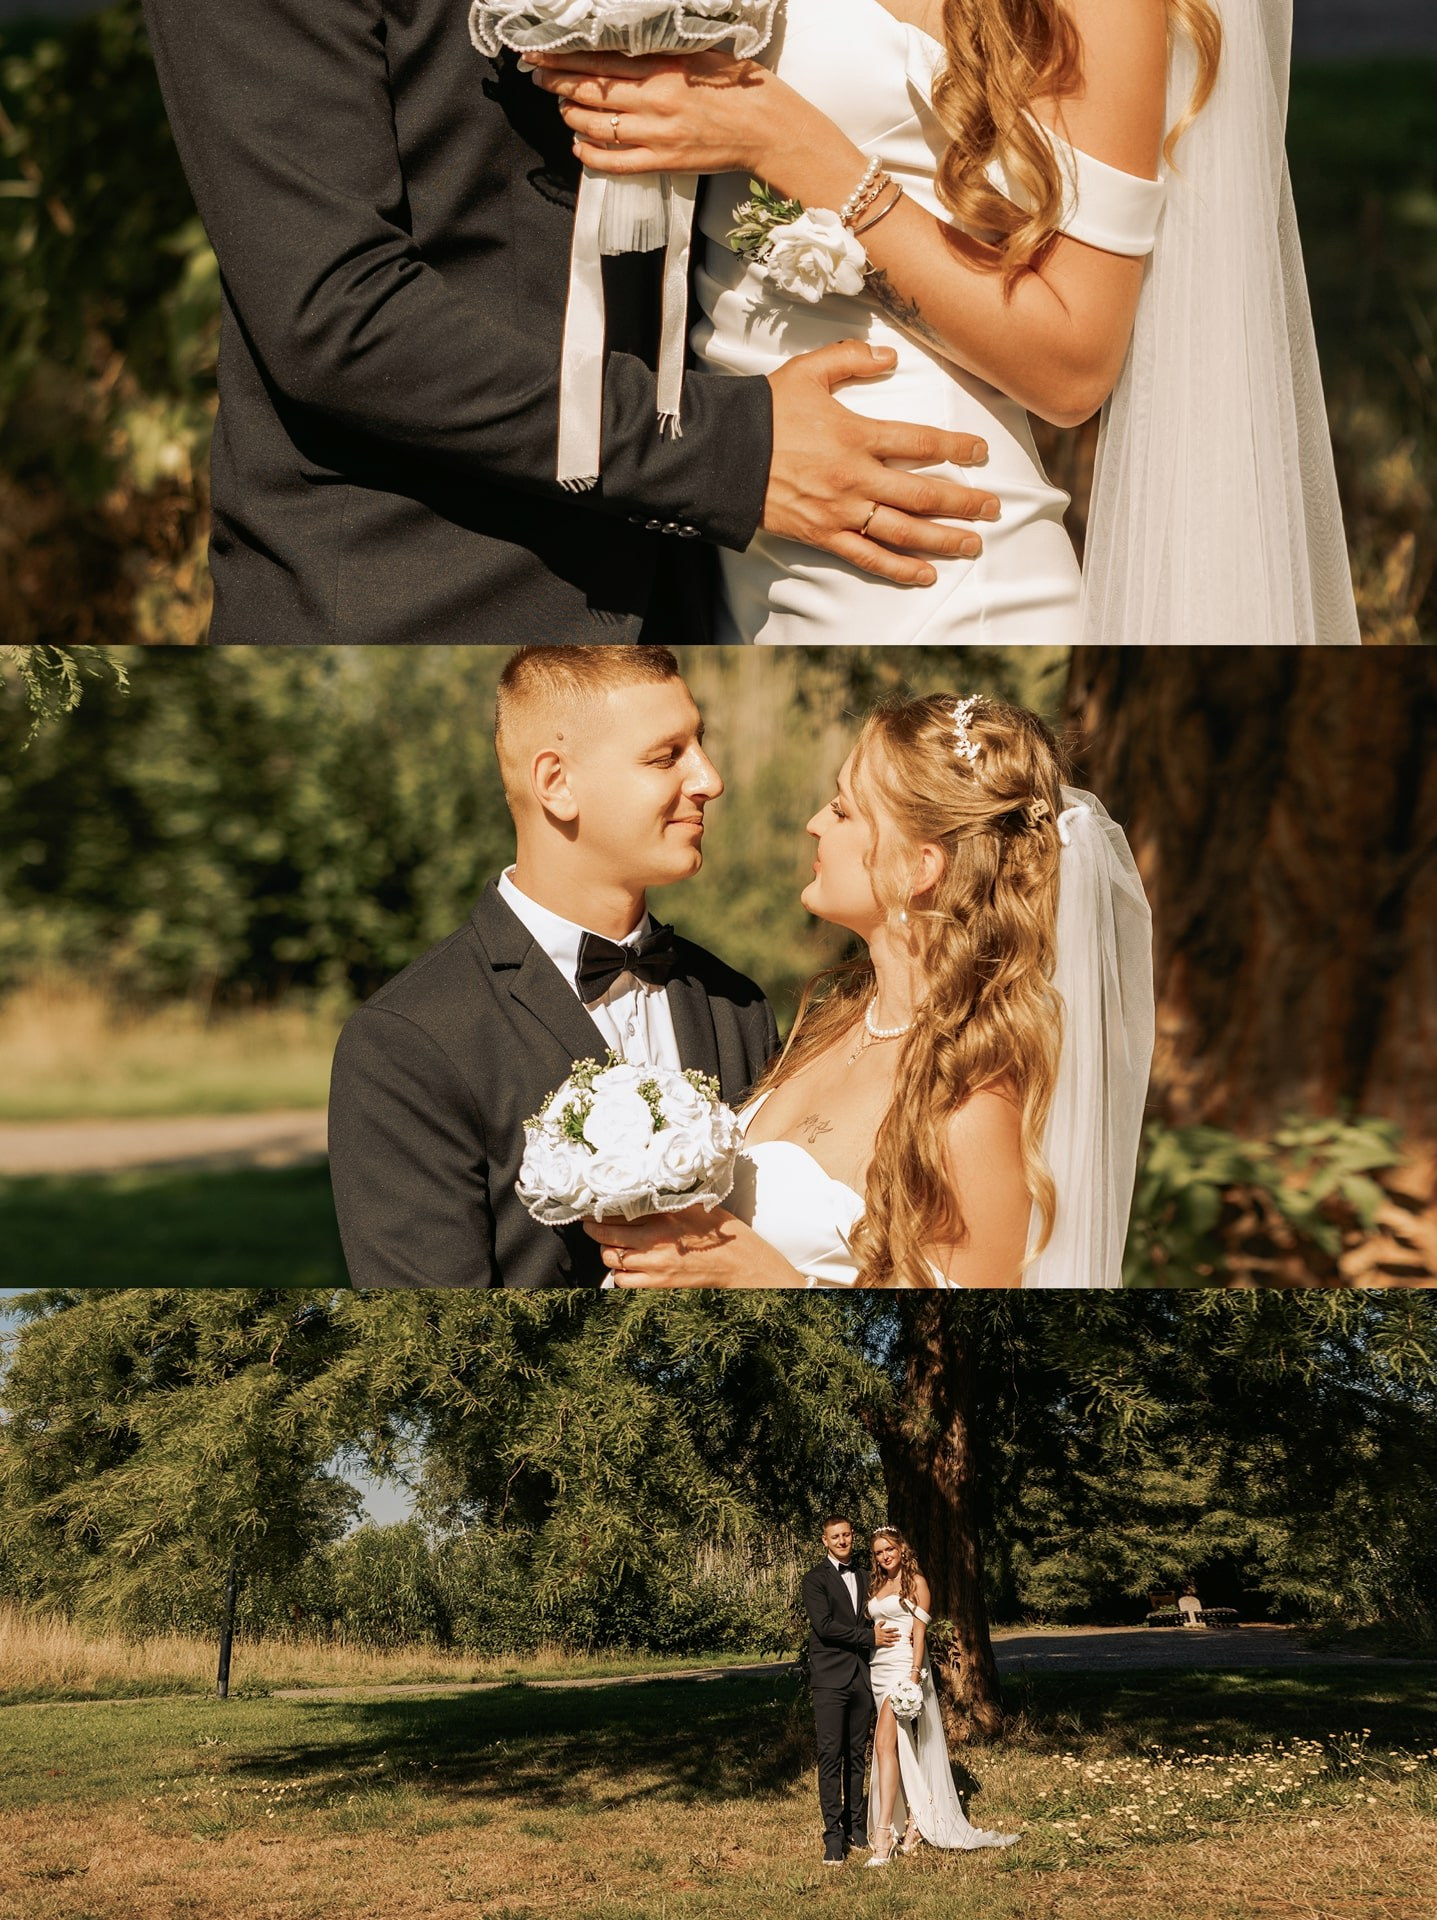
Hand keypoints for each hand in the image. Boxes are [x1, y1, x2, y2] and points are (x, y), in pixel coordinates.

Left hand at [527, 48, 781, 178]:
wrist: (767, 128)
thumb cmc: (739, 88)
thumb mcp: (699, 55)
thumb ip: (661, 52)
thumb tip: (627, 46)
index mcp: (662, 67)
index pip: (599, 60)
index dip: (564, 57)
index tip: (541, 53)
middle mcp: (653, 100)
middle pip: (590, 91)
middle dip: (557, 83)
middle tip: (539, 77)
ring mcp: (656, 135)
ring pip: (596, 126)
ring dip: (571, 116)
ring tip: (562, 108)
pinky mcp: (663, 162)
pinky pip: (615, 163)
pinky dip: (591, 155)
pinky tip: (579, 146)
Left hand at [583, 1203, 797, 1288]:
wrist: (741, 1265)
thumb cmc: (721, 1233)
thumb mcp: (695, 1206)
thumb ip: (668, 1199)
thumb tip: (644, 1187)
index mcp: (664, 1219)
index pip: (617, 1215)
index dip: (597, 1214)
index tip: (588, 1210)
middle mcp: (655, 1244)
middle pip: (607, 1239)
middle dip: (594, 1233)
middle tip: (590, 1226)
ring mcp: (655, 1268)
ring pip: (613, 1263)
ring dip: (607, 1255)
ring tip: (610, 1247)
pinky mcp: (659, 1286)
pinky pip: (625, 1283)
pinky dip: (620, 1276)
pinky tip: (626, 1267)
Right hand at [766, 341, 998, 583]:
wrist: (722, 454)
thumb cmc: (765, 411)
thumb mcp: (807, 370)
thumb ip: (852, 358)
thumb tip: (889, 354)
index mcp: (857, 435)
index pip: (921, 443)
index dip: (957, 448)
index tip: (981, 452)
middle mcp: (856, 477)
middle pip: (924, 494)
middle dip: (965, 502)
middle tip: (995, 508)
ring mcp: (841, 511)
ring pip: (904, 531)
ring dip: (943, 539)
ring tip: (973, 544)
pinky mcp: (823, 535)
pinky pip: (868, 557)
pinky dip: (899, 569)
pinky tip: (925, 574)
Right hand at [873, 1622, 900, 1646]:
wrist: (869, 1637)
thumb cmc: (873, 1632)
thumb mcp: (876, 1626)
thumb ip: (881, 1623)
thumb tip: (884, 1620)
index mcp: (883, 1631)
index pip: (889, 1629)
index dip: (894, 1629)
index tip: (898, 1629)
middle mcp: (884, 1635)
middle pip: (891, 1635)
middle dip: (896, 1635)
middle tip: (900, 1635)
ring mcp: (883, 1639)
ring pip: (890, 1639)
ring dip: (895, 1639)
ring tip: (898, 1639)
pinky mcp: (881, 1643)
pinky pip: (887, 1644)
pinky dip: (890, 1644)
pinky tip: (894, 1644)